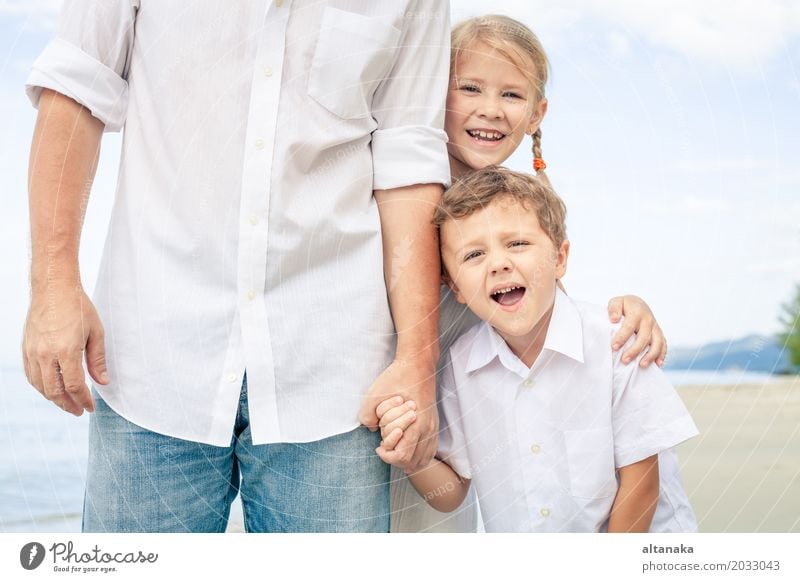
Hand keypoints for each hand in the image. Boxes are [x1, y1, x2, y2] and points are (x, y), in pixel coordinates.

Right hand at [22, 282, 107, 414]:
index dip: (83, 400)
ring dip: (54, 398)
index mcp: (66, 350)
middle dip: (68, 405)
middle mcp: (46, 354)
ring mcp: (33, 351)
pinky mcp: (26, 348)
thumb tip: (103, 382)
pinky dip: (41, 386)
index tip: (90, 408)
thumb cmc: (79, 307)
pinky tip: (51, 389)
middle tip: (78, 411)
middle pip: (55, 391)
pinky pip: (31, 375)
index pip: (74, 386)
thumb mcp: (96, 332)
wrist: (54, 288)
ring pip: (40, 386)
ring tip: (67, 403)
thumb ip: (97, 360)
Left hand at [358, 358, 437, 471]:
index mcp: (415, 423)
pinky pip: (431, 451)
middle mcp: (427, 429)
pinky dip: (419, 457)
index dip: (386, 455)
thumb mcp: (374, 394)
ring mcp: (433, 427)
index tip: (378, 446)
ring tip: (395, 449)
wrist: (418, 364)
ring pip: (423, 460)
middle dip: (395, 459)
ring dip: (407, 460)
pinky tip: (409, 451)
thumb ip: (367, 415)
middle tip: (385, 447)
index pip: (401, 456)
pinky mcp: (434, 425)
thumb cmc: (397, 377)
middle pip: (412, 463)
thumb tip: (371, 429)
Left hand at [608, 295, 666, 367]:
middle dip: (634, 350)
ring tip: (642, 365)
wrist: (638, 304)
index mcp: (637, 312)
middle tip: (624, 360)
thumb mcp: (617, 302)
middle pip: (644, 337)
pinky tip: (658, 364)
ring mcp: (655, 327)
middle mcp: (648, 320)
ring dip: (650, 355)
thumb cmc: (625, 306)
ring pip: (657, 342)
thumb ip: (614, 308)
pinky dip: (662, 355)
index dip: (622, 337)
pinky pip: (663, 345)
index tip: (614, 347)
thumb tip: (614, 319)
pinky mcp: (659, 333)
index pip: (629, 326)